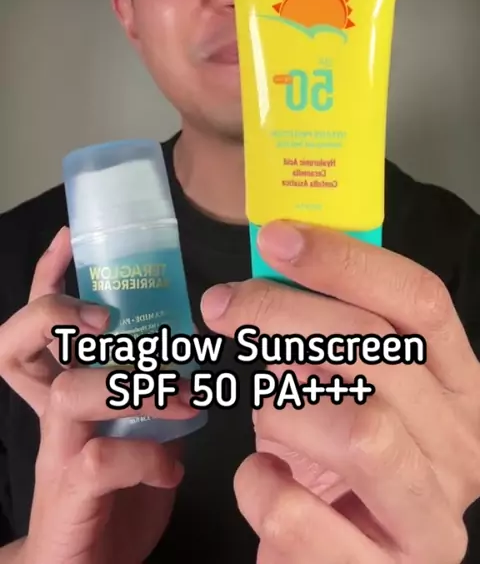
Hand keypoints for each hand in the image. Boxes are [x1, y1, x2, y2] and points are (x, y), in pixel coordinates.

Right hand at [0, 227, 199, 563]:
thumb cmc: (114, 497)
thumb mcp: (136, 433)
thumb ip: (153, 397)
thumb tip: (196, 362)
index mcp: (67, 391)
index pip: (43, 322)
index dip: (50, 277)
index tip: (68, 238)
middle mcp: (53, 414)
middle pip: (26, 344)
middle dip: (65, 316)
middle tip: (111, 319)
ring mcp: (57, 452)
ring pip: (70, 393)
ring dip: (132, 384)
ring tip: (180, 394)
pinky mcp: (70, 491)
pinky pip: (104, 458)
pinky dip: (149, 455)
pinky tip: (174, 468)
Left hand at [201, 221, 479, 563]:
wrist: (345, 560)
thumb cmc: (340, 459)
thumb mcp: (349, 384)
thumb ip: (331, 331)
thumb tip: (271, 265)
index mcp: (461, 386)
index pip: (421, 301)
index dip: (346, 261)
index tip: (275, 238)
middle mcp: (462, 447)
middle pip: (378, 352)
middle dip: (284, 315)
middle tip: (224, 305)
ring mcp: (430, 519)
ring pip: (358, 430)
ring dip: (283, 406)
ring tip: (265, 411)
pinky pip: (298, 513)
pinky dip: (257, 484)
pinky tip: (258, 476)